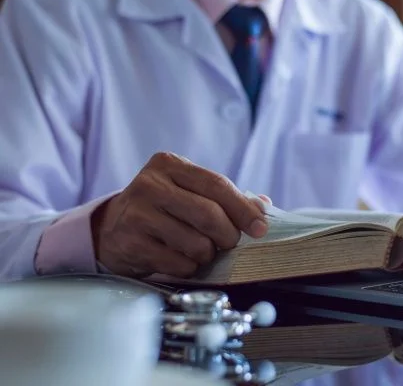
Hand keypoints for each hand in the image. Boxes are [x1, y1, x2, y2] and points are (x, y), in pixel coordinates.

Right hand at [91, 152, 268, 277]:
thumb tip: (264, 206)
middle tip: (229, 243)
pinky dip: (189, 267)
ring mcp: (137, 214)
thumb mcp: (189, 193)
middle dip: (228, 235)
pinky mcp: (130, 243)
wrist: (110, 229)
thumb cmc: (162, 209)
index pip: (217, 184)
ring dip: (207, 254)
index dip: (244, 209)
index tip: (260, 228)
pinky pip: (179, 263)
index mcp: (169, 165)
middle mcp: (150, 184)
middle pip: (209, 214)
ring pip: (197, 243)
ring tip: (199, 250)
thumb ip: (226, 197)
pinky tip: (180, 259)